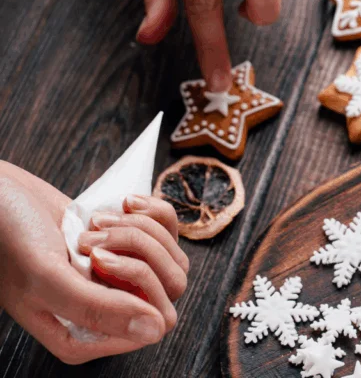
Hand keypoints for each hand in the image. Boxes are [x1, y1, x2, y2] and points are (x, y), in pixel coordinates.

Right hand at [0, 161, 188, 364]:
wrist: (1, 196)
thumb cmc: (9, 239)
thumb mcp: (47, 277)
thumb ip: (96, 309)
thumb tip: (154, 331)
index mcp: (86, 336)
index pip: (155, 322)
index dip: (134, 282)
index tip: (95, 259)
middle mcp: (111, 312)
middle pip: (172, 286)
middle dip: (136, 249)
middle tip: (91, 238)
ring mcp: (124, 279)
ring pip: (172, 258)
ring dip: (137, 230)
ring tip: (94, 223)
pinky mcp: (132, 247)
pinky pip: (169, 231)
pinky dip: (149, 211)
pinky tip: (119, 205)